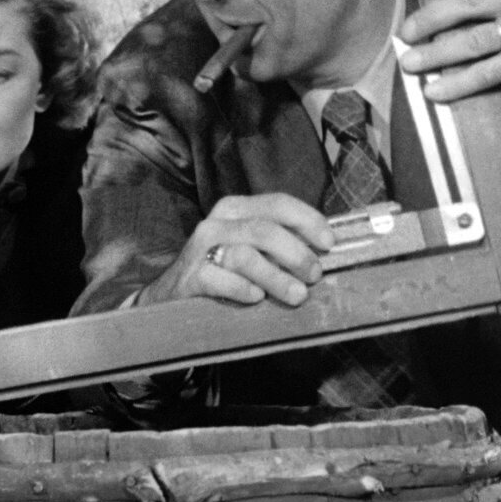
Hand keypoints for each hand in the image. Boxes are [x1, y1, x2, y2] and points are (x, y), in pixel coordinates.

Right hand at [137, 193, 331, 308]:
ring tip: (297, 295)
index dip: (308, 220)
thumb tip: (322, 250)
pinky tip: (256, 298)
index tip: (329, 243)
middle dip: (297, 253)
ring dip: (277, 277)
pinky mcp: (192, 275)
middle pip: (266, 229)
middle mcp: (218, 222)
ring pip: (247, 256)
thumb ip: (278, 243)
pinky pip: (223, 280)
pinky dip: (245, 290)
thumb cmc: (221, 271)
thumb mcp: (248, 247)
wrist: (171, 295)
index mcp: (236, 209)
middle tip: (313, 275)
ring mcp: (202, 248)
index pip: (278, 203)